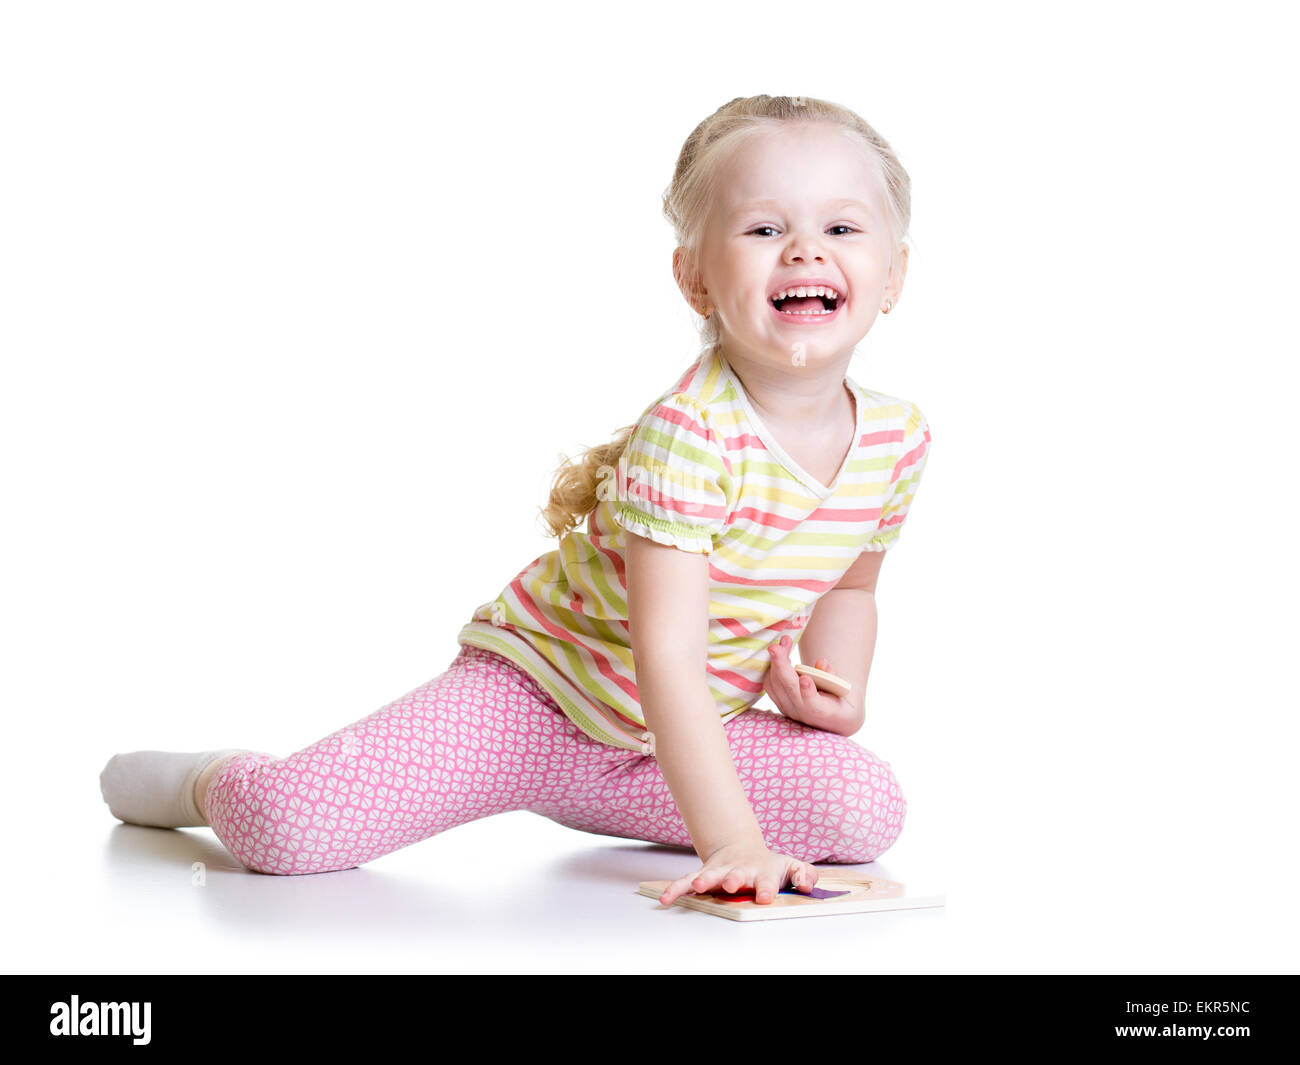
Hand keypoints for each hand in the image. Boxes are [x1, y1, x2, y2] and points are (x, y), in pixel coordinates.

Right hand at [659, 841, 818, 906]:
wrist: (742, 849)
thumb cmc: (770, 865)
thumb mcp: (792, 867)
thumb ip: (804, 875)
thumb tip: (807, 884)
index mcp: (763, 871)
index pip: (767, 881)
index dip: (766, 888)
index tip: (766, 896)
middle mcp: (739, 871)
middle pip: (736, 875)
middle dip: (733, 879)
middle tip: (731, 884)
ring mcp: (720, 873)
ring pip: (709, 876)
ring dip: (704, 881)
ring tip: (699, 887)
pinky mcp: (704, 876)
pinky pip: (687, 882)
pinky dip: (676, 889)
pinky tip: (666, 899)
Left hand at [764, 635, 858, 732]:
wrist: (833, 718)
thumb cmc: (841, 699)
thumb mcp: (844, 689)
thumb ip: (833, 677)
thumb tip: (821, 662)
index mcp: (823, 712)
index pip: (813, 705)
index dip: (808, 692)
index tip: (806, 679)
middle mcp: (802, 713)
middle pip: (788, 689)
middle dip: (780, 666)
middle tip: (776, 647)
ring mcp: (788, 709)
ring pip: (775, 684)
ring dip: (776, 661)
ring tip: (784, 641)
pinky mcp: (780, 703)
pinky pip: (771, 685)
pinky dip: (772, 668)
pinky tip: (780, 653)